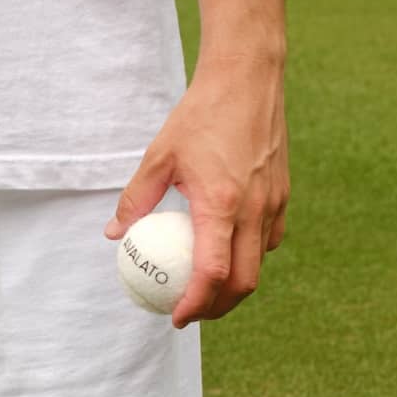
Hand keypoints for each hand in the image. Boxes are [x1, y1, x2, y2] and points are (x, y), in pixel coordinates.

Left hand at [104, 57, 288, 327]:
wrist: (248, 79)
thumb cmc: (200, 115)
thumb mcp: (158, 156)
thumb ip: (135, 199)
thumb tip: (114, 236)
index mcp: (222, 205)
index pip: (212, 274)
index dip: (195, 305)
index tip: (175, 317)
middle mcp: (254, 210)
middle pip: (243, 282)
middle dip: (218, 308)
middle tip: (191, 313)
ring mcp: (273, 204)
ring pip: (259, 263)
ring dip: (234, 285)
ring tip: (206, 290)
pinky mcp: (282, 194)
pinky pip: (269, 240)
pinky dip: (249, 256)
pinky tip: (227, 251)